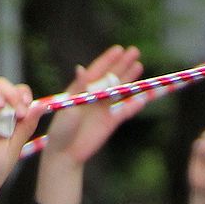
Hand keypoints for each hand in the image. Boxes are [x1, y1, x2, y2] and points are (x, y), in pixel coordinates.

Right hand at [0, 78, 43, 203]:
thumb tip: (42, 104)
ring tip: (0, 104)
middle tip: (15, 110)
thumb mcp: (14, 147)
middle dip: (12, 94)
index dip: (23, 97)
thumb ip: (26, 126)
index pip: (18, 98)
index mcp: (9, 122)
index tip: (25, 109)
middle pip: (4, 89)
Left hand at [44, 45, 144, 165]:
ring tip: (139, 65)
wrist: (65, 154)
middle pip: (111, 77)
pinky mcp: (110, 123)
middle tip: (135, 51)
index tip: (119, 49)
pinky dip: (133, 105)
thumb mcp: (68, 106)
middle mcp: (94, 97)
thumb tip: (81, 69)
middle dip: (122, 64)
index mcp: (81, 90)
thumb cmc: (61, 129)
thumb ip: (78, 88)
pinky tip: (143, 97)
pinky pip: (125, 111)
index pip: (96, 70)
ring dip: (129, 79)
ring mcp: (103, 109)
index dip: (108, 60)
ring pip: (119, 90)